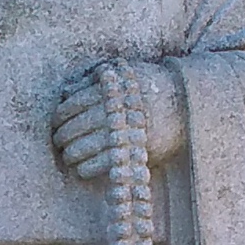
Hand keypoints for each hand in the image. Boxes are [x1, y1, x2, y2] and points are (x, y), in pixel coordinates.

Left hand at [50, 59, 185, 180]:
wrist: (188, 105)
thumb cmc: (152, 87)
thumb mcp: (125, 75)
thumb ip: (95, 80)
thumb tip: (66, 92)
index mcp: (108, 90)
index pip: (71, 104)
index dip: (59, 116)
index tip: (56, 124)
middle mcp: (113, 110)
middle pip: (73, 127)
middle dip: (61, 138)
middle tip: (59, 143)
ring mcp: (122, 132)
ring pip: (82, 147)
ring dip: (70, 154)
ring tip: (69, 157)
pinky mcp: (132, 152)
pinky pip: (99, 164)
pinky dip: (86, 168)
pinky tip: (82, 169)